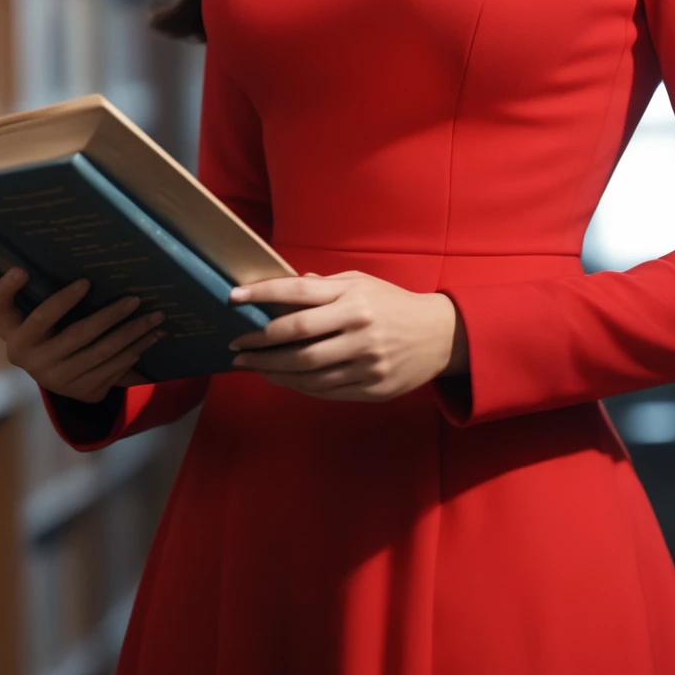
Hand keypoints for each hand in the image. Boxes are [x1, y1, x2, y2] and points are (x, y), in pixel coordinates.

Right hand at [0, 265, 165, 402]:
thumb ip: (6, 293)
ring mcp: (57, 378)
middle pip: (75, 334)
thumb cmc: (36, 332)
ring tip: (155, 315)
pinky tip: (151, 337)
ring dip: (132, 334)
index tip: (23, 269)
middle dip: (108, 316)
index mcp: (12, 334)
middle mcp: (32, 358)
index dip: (10, 290)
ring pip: (101, 352)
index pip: (3, 309)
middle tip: (134, 298)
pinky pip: (113, 368)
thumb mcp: (18, 316)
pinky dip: (135, 351)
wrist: (52, 378)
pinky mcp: (80, 390)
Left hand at [226, 270, 468, 402]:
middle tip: (235, 346)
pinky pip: (325, 390)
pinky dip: (297, 386)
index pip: (299, 292)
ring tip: (251, 366)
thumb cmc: (393, 304)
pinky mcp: (372, 387)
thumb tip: (285, 284)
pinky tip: (280, 379)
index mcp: (355, 297)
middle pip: (297, 338)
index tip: (233, 298)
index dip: (262, 294)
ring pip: (307, 371)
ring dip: (272, 370)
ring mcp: (367, 361)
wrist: (441, 336)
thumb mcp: (362, 283)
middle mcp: (360, 328)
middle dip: (259, 343)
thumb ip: (323, 285)